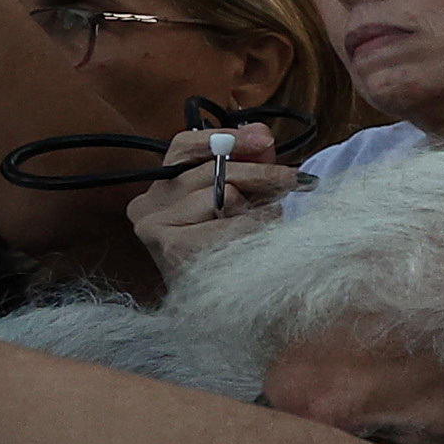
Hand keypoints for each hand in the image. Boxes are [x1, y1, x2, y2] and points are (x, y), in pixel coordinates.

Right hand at [126, 122, 301, 272]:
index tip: (263, 140)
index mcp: (160, 189)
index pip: (184, 145)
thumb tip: (260, 132)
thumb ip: (250, 162)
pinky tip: (250, 250)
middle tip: (297, 181)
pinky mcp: (172, 247)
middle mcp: (146, 206)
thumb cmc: (236, 251)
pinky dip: (251, 234)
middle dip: (261, 176)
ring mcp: (154, 227)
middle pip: (213, 170)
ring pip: (225, 195)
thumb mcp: (245, 199)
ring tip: (261, 233)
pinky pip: (230, 224)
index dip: (225, 137)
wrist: (233, 311)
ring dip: (257, 212)